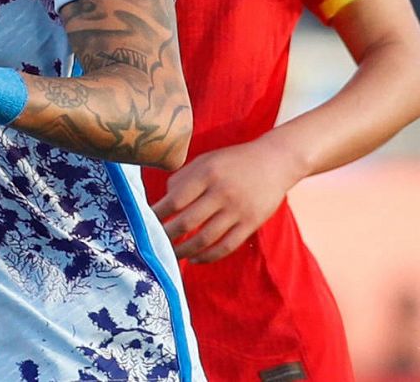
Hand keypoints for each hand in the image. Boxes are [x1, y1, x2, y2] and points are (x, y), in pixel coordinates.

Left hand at [151, 138, 306, 262]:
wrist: (275, 161)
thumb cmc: (232, 161)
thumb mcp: (206, 160)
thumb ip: (184, 178)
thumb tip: (163, 200)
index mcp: (207, 173)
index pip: (176, 199)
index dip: (157, 214)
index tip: (144, 222)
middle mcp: (222, 192)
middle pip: (187, 222)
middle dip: (166, 236)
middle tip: (152, 243)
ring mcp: (238, 210)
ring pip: (205, 238)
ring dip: (184, 250)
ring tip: (170, 254)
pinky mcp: (251, 223)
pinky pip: (226, 246)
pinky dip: (207, 256)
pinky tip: (195, 258)